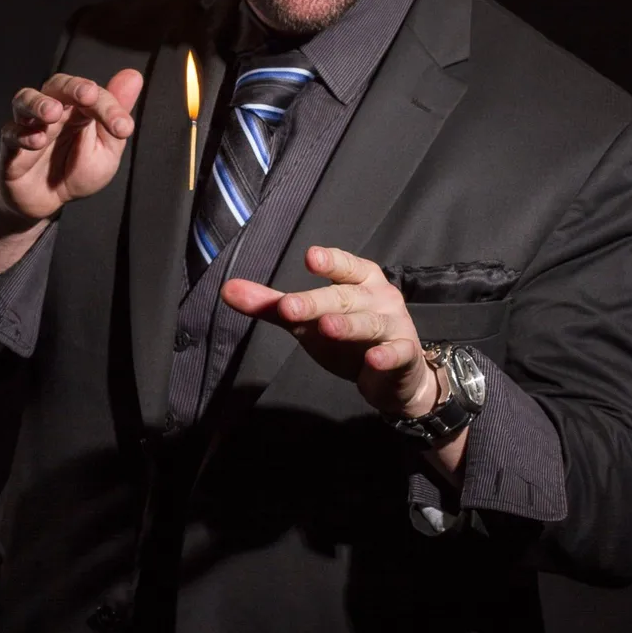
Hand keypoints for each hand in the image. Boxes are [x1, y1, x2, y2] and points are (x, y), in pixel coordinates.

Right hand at [0, 69, 144, 223]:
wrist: (50, 201)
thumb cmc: (78, 170)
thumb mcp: (106, 149)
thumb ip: (116, 116)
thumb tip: (134, 76)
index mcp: (79, 109)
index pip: (94, 96)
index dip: (109, 107)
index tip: (124, 128)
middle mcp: (53, 111)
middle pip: (56, 86)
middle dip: (72, 87)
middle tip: (87, 95)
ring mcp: (29, 126)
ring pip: (24, 100)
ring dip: (38, 103)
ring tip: (52, 112)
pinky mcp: (10, 148)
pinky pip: (10, 134)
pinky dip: (22, 135)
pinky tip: (37, 141)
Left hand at [220, 245, 441, 419]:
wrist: (396, 376)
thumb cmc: (348, 336)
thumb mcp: (309, 319)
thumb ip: (272, 305)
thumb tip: (227, 289)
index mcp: (359, 279)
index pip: (344, 265)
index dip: (329, 261)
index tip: (310, 256)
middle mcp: (378, 296)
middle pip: (344, 297)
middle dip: (317, 301)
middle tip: (289, 306)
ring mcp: (394, 325)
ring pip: (367, 323)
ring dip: (348, 324)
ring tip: (326, 326)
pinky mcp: (404, 355)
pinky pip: (396, 354)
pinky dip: (385, 356)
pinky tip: (373, 359)